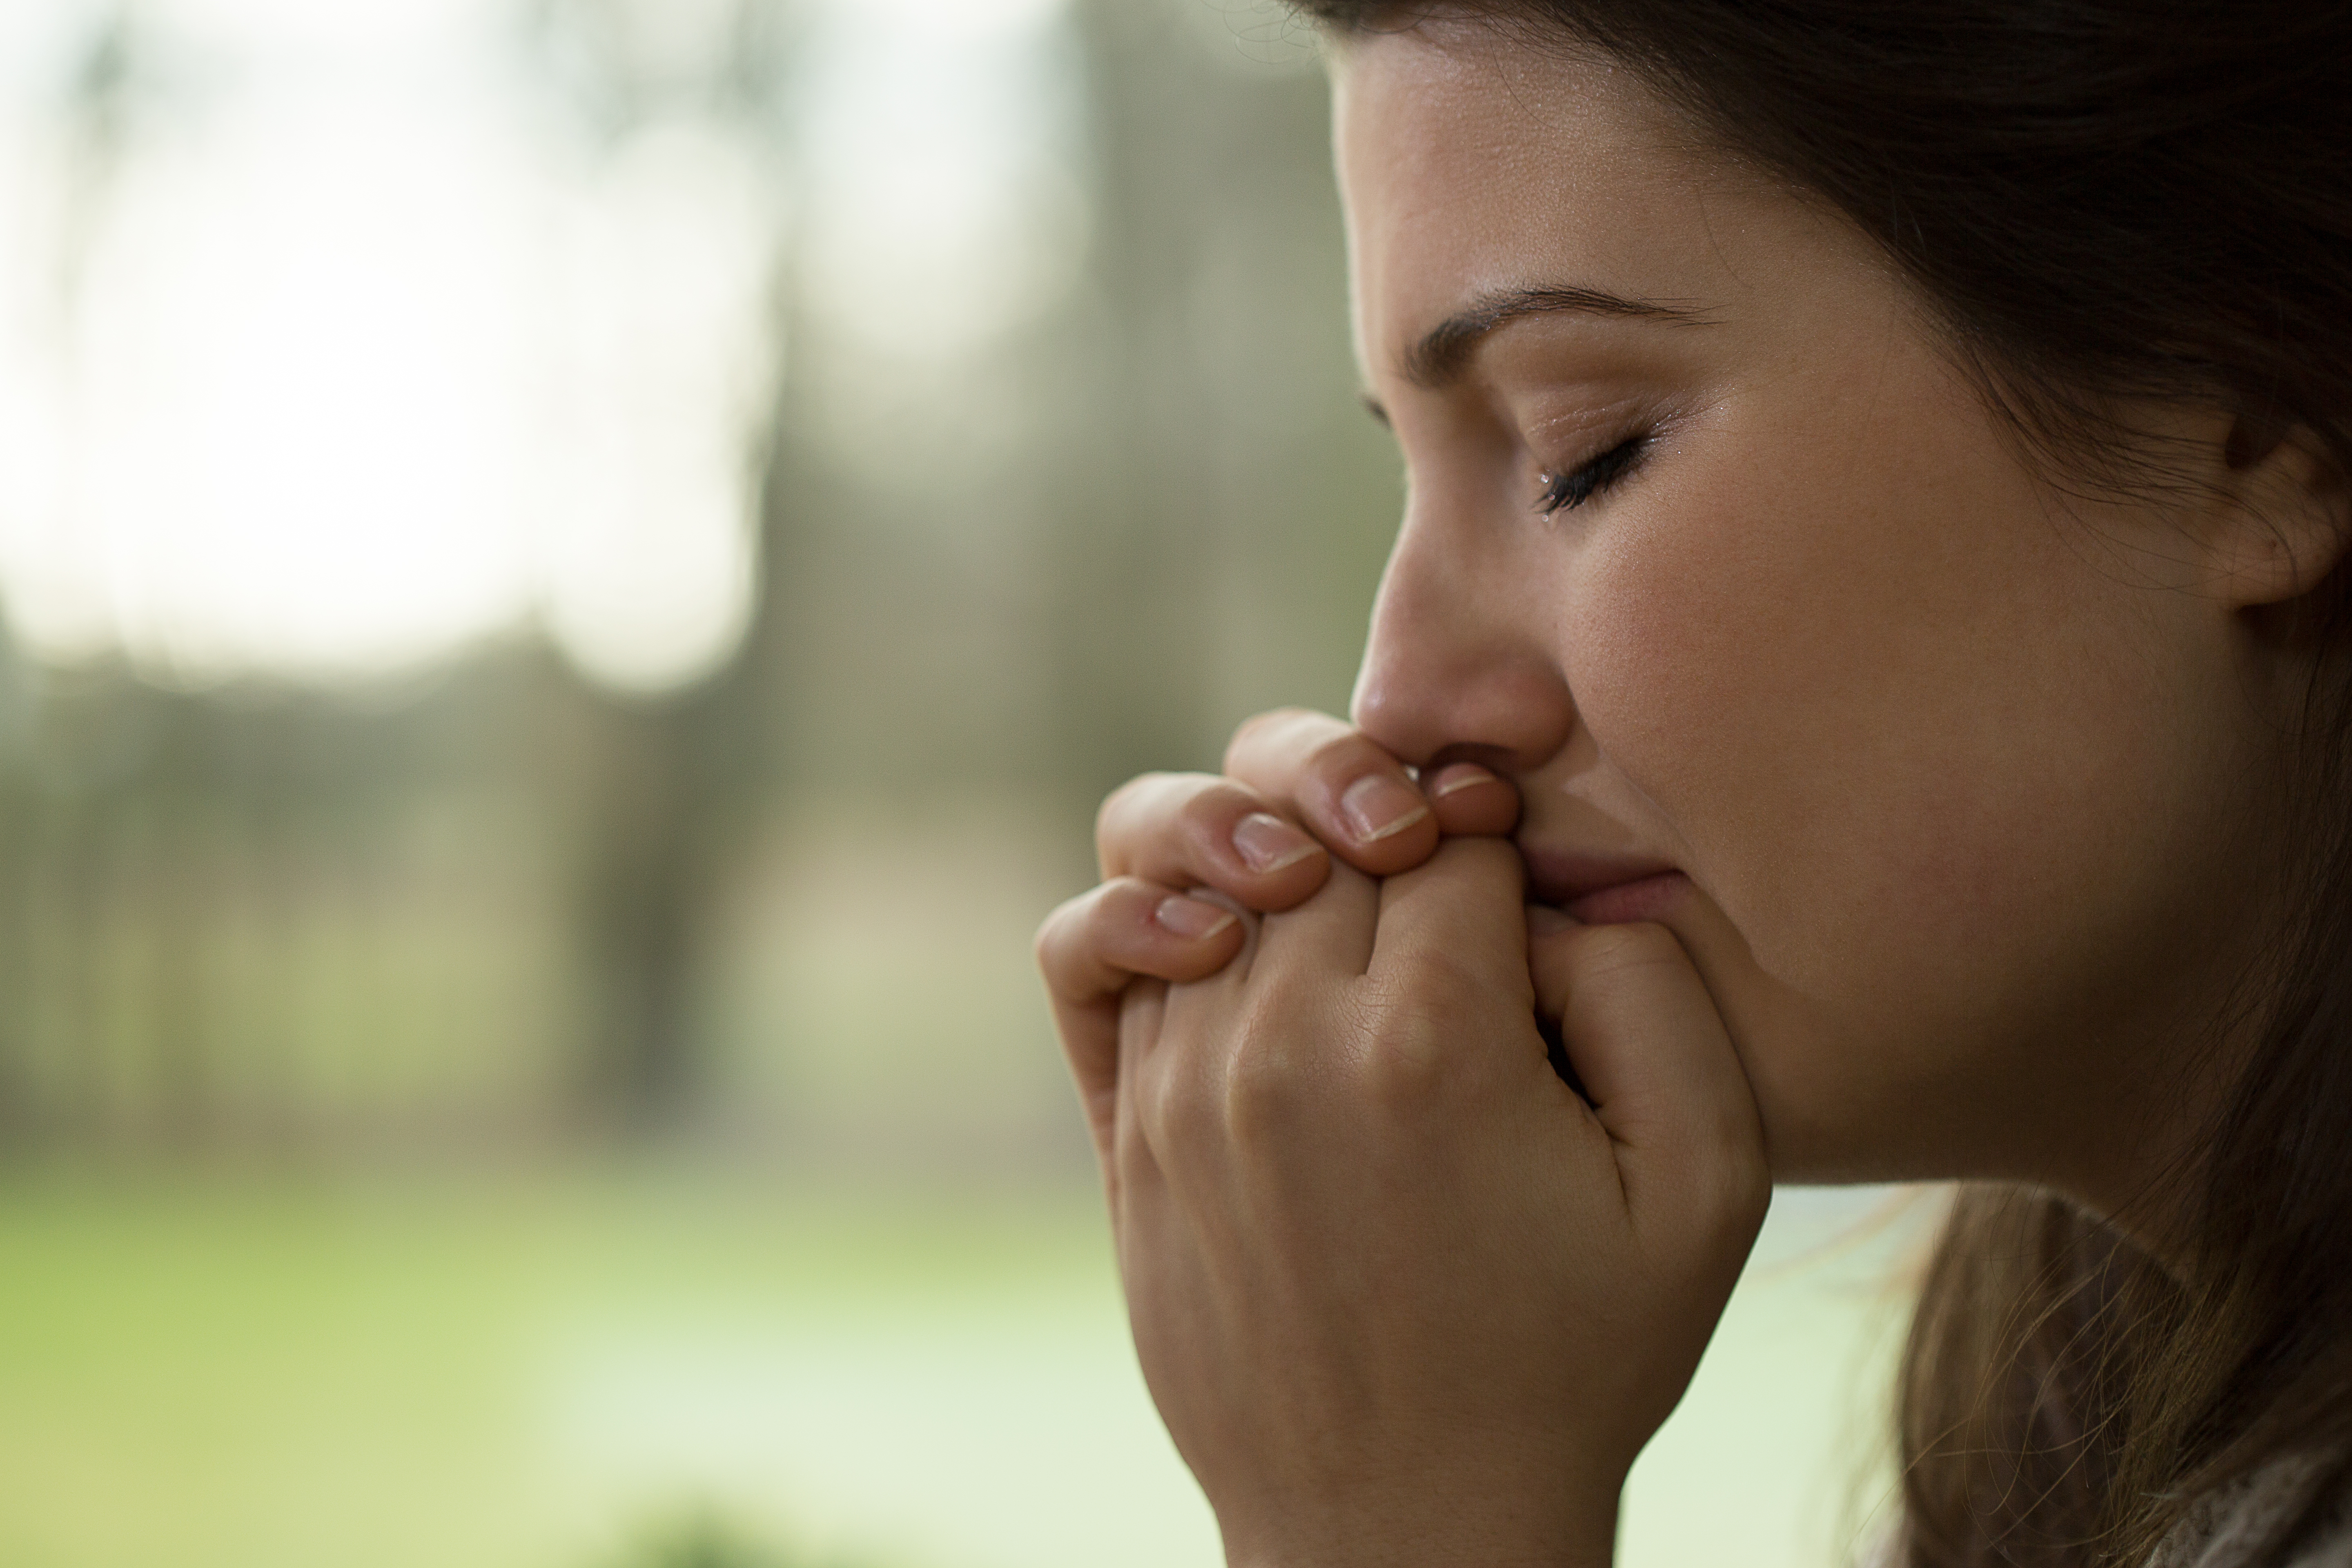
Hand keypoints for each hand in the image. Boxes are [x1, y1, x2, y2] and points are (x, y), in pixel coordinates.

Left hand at [1108, 841, 1766, 1567]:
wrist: (1407, 1522)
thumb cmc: (1574, 1359)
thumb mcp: (1702, 1186)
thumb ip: (1655, 997)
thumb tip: (1556, 896)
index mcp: (1432, 1042)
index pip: (1445, 827)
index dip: (1489, 818)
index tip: (1509, 855)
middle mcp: (1287, 1046)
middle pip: (1317, 820)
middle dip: (1383, 809)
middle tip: (1429, 854)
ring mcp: (1186, 1087)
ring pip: (1195, 857)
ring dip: (1269, 837)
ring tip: (1335, 878)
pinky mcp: (1127, 1134)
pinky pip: (1087, 954)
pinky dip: (1137, 907)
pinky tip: (1207, 932)